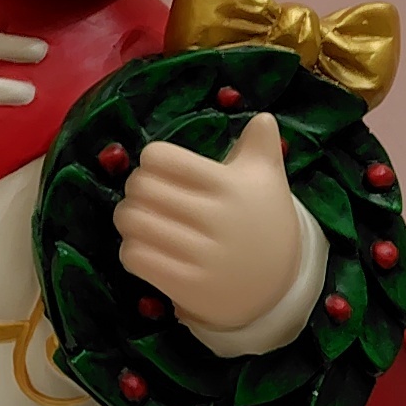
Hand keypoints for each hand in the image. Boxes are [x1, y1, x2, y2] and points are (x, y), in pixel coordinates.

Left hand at [114, 112, 304, 336]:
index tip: (160, 170)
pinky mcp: (187, 285)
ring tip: (140, 222)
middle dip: (135, 189)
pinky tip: (145, 249)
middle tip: (144, 197)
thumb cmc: (262, 222)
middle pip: (139, 187)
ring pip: (132, 221)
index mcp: (228, 185)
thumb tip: (263, 118)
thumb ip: (262, 146)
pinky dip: (130, 250)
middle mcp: (214, 217)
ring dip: (128, 219)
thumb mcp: (268, 180)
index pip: (160, 157)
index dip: (152, 160)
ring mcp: (201, 253)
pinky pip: (134, 257)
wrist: (277, 286)